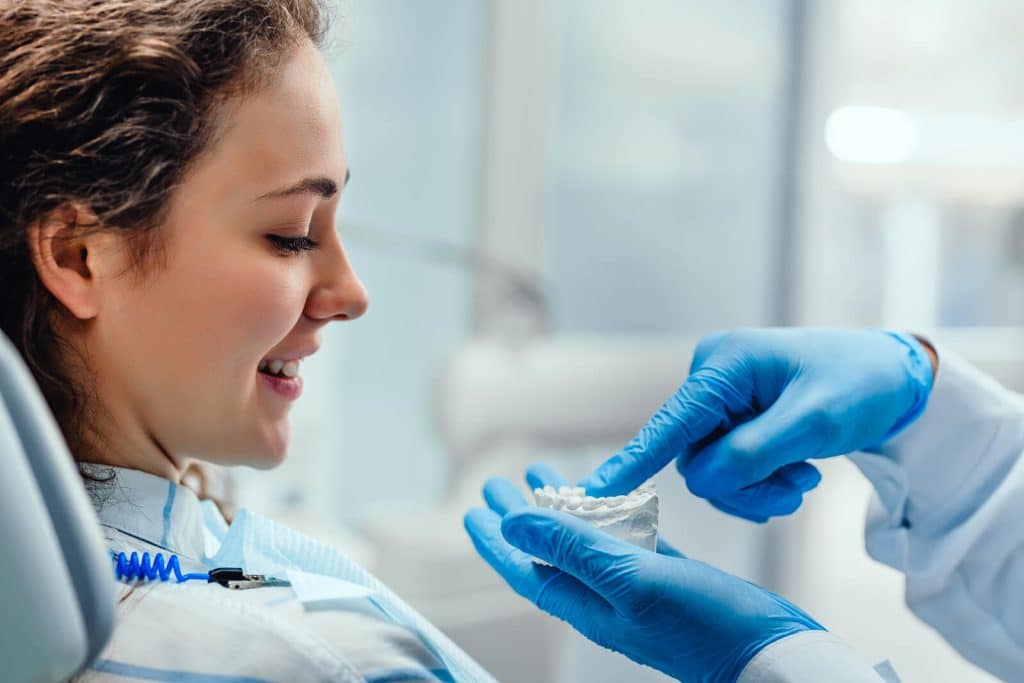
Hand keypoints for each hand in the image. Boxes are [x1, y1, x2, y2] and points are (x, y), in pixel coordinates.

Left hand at [464, 463, 823, 682]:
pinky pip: (627, 540)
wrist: (770, 656)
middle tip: (497, 483)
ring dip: (563, 507)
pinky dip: (611, 515)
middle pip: (549, 549)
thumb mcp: (632, 581)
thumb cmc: (707, 628)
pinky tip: (611, 497)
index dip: (497, 539)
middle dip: (521, 515)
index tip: (474, 509)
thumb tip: (514, 522)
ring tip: (543, 473)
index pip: (526, 567)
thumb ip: (574, 549)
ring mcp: (638, 589)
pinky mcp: (669, 578)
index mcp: (589, 603)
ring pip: (587, 539)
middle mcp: (607, 598)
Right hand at [580, 328, 934, 521]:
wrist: (893, 378)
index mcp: (724, 365)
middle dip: (744, 484)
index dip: (634, 461)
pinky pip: (726, 469)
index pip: (671, 423)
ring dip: (756, 487)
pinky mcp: (733, 419)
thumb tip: (704, 480)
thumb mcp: (815, 421)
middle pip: (695, 459)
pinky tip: (794, 474)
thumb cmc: (859, 385)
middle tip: (796, 487)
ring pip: (711, 471)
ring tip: (803, 478)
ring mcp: (720, 401)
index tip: (596, 493)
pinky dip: (759, 483)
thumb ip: (754, 453)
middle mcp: (711, 380)